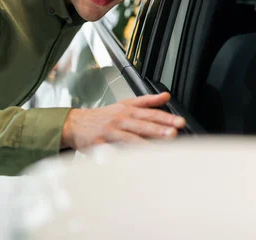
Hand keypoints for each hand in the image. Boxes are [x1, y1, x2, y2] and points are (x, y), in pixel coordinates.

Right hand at [60, 92, 185, 149]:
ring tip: (159, 148)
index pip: (150, 113)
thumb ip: (146, 101)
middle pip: (142, 124)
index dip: (166, 118)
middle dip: (159, 129)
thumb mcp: (124, 104)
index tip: (180, 122)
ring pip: (130, 137)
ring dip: (146, 143)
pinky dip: (125, 155)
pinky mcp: (100, 145)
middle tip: (174, 133)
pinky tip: (136, 160)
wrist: (75, 124)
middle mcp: (120, 119)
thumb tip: (165, 96)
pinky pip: (114, 151)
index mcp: (127, 110)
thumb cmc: (102, 117)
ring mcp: (110, 132)